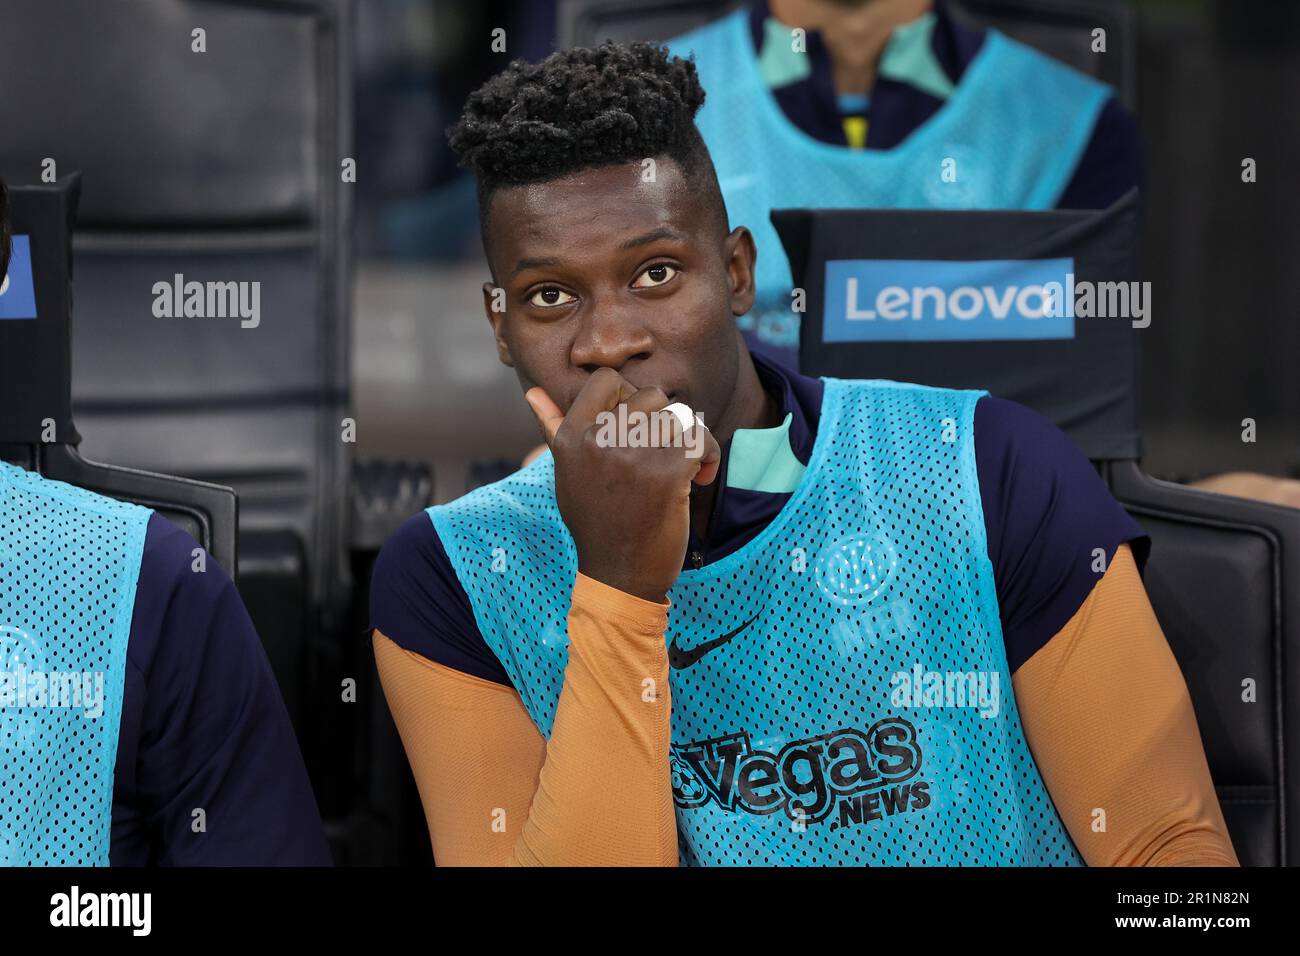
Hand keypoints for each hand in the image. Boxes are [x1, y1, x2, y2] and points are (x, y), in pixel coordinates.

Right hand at [525, 368, 720, 602]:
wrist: (618, 575)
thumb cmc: (595, 522)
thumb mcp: (567, 474)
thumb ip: (553, 429)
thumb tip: (532, 392)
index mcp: (572, 438)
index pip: (606, 379)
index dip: (629, 395)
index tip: (636, 426)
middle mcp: (599, 442)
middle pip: (651, 395)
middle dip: (666, 421)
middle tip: (664, 451)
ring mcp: (632, 458)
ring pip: (679, 415)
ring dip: (690, 439)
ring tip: (686, 465)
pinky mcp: (667, 475)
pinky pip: (700, 439)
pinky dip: (709, 455)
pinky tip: (701, 477)